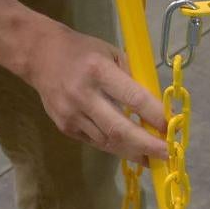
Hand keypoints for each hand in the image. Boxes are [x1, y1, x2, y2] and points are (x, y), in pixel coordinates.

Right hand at [21, 20, 167, 160]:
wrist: (38, 55)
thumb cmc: (81, 50)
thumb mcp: (111, 53)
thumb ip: (131, 78)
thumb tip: (154, 107)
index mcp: (98, 70)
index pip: (133, 98)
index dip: (154, 116)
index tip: (171, 128)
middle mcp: (83, 95)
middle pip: (120, 129)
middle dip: (147, 145)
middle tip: (167, 155)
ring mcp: (71, 114)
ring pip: (108, 142)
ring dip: (133, 151)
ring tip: (153, 158)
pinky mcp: (65, 127)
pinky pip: (95, 142)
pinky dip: (115, 146)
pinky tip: (129, 149)